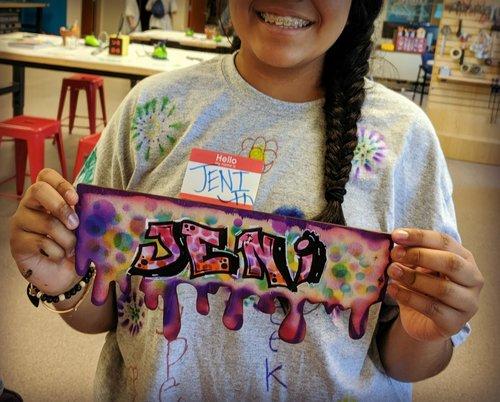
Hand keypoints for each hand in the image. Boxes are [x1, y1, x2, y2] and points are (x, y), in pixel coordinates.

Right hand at [9, 169, 80, 295]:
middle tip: (75, 224)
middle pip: (39, 190)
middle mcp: (28, 204)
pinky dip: (58, 252)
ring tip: (71, 248)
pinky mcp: (17, 242)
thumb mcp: (80, 226)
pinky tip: (58, 256)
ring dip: (67, 239)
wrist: (61, 273)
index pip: (45, 176)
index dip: (61, 183)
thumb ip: (81, 212)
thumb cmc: (71, 244)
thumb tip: (92, 205)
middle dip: (62, 207)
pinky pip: (42, 242)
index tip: (75, 199)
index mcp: (45, 196)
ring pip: (47, 222)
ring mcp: (20, 222)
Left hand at [387, 228, 482, 342]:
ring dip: (412, 277)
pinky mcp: (455, 323)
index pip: (445, 242)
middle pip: (450, 262)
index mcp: (464, 258)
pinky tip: (392, 289)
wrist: (420, 320)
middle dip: (419, 255)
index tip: (396, 235)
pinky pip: (432, 309)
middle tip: (394, 254)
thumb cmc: (421, 288)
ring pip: (442, 288)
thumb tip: (396, 244)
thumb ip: (410, 254)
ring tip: (392, 271)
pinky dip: (409, 297)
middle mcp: (472, 279)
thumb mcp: (415, 266)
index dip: (420, 236)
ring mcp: (468, 303)